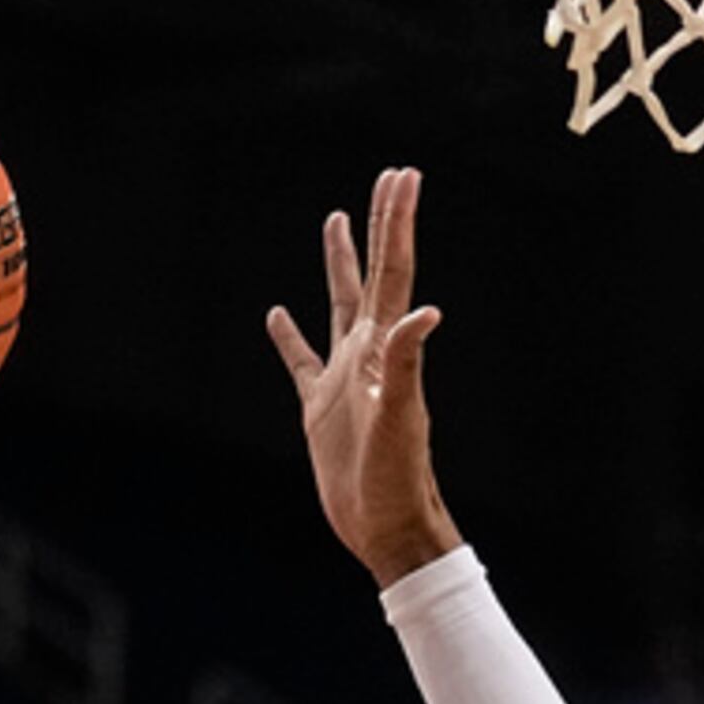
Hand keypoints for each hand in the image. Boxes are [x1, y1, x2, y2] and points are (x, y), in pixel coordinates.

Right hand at [265, 166, 460, 588]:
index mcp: (385, 350)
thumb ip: (407, 364)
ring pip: (337, 305)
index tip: (403, 176)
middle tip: (386, 180)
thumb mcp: (399, 419)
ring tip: (334, 220)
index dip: (396, 223)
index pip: (392, 272)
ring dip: (337, 263)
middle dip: (378, 226)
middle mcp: (367, 356)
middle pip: (371, 275)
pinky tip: (276, 316)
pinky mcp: (321, 410)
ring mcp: (344, 380)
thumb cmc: (398, 479)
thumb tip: (427, 313)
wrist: (387, 528)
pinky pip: (300, 361)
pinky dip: (288, 337)